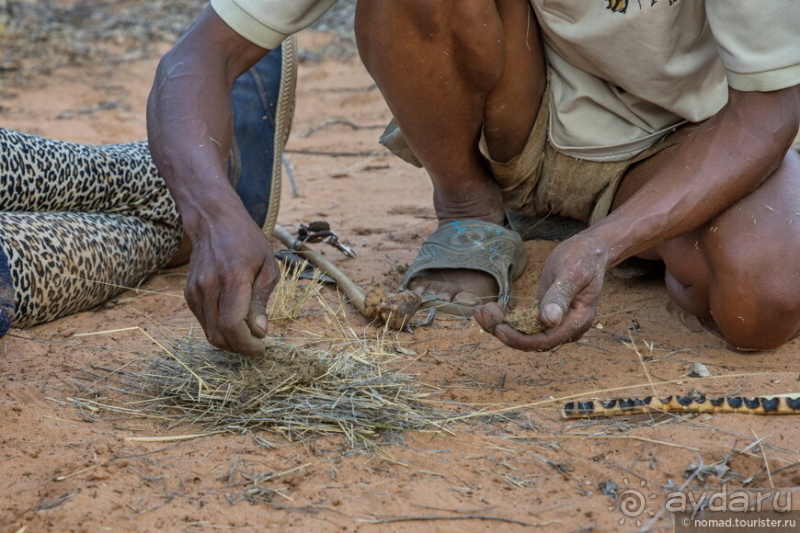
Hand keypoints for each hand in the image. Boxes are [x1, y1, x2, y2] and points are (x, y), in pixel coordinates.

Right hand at [184, 213, 278, 356]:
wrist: (214, 221)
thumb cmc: (248, 242)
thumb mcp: (268, 267)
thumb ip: (261, 301)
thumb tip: (259, 332)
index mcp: (232, 279)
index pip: (232, 325)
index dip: (247, 344)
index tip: (261, 348)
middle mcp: (209, 287)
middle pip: (218, 335)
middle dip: (239, 348)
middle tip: (256, 346)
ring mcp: (195, 291)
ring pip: (209, 333)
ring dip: (229, 342)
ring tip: (247, 335)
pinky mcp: (189, 294)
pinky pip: (203, 322)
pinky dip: (219, 330)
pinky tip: (234, 322)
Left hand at [474, 233, 607, 350]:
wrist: (589, 251)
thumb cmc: (583, 258)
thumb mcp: (572, 272)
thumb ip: (561, 296)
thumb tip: (550, 320)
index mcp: (577, 322)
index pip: (544, 341)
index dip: (519, 339)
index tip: (498, 328)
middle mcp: (565, 328)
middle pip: (531, 341)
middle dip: (503, 331)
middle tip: (481, 313)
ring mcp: (555, 323)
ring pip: (524, 334)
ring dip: (500, 325)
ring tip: (480, 311)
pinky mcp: (544, 315)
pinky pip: (523, 323)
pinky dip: (505, 318)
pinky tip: (488, 308)